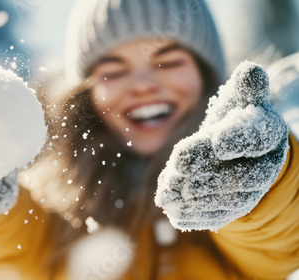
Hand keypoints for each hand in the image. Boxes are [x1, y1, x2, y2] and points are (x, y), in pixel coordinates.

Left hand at [155, 61, 288, 230]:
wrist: (233, 151)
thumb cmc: (236, 119)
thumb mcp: (241, 99)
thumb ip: (245, 87)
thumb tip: (250, 69)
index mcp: (267, 132)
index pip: (257, 135)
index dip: (238, 138)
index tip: (217, 141)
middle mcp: (264, 165)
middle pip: (241, 175)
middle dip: (207, 174)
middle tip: (177, 171)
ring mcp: (251, 191)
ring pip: (228, 200)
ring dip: (197, 200)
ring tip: (168, 196)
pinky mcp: (235, 208)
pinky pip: (219, 217)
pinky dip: (196, 217)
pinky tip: (174, 213)